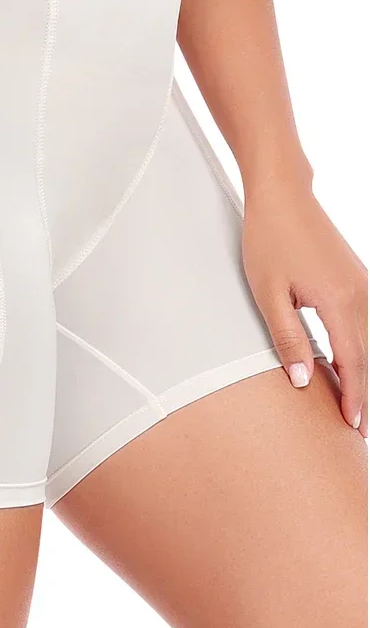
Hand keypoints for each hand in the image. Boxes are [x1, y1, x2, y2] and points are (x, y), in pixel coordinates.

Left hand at [243, 183, 367, 436]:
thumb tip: (304, 382)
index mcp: (340, 301)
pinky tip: (349, 365)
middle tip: (359, 431)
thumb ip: (288, 339)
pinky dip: (360, 348)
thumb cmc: (268, 241)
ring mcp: (364, 284)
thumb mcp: (268, 294)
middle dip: (366, 394)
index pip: (353, 362)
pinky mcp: (358, 278)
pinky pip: (365, 323)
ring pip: (369, 340)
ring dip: (364, 373)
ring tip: (357, 406)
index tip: (355, 428)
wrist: (282, 195)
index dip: (355, 398)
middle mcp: (361, 294)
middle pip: (368, 356)